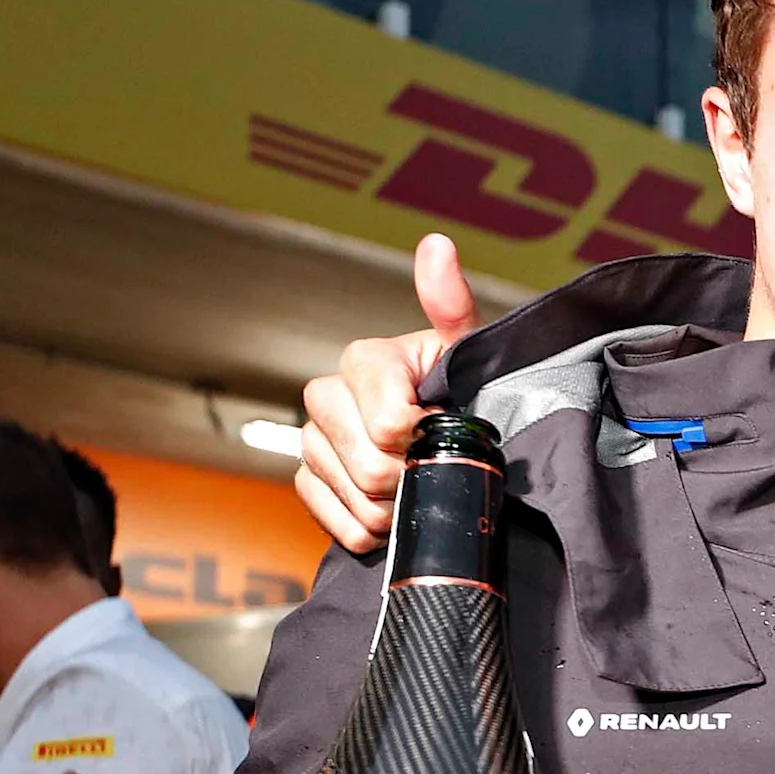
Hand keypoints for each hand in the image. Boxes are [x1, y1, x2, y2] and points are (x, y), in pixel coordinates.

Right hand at [298, 234, 481, 553]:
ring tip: (417, 481)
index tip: (443, 429)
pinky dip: (373, 528)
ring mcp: (311, 442)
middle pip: (370, 466)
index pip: (387, 423)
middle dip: (411, 475)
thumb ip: (451, 305)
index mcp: (363, 361)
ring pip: (357, 498)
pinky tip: (392, 507)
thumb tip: (437, 245)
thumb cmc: (460, 391)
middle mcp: (326, 396)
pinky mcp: (307, 483)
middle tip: (434, 463)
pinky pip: (339, 523)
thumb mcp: (467, 351)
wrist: (446, 439)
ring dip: (397, 505)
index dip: (423, 438)